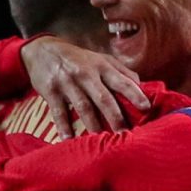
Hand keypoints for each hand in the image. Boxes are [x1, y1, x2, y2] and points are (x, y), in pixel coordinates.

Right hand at [22, 38, 150, 138]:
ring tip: (100, 140)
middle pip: (103, 97)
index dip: (135, 94)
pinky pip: (59, 112)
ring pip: (83, 106)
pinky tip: (68, 139)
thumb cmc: (78, 59)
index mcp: (101, 66)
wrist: (43, 50)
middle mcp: (86, 74)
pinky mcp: (51, 91)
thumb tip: (141, 86)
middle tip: (124, 134)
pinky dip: (63, 126)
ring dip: (92, 124)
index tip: (146, 107)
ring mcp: (68, 82)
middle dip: (115, 116)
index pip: (122, 81)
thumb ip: (121, 71)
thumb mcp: (100, 58)